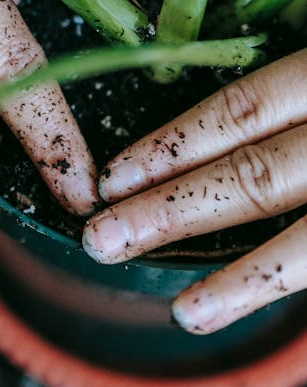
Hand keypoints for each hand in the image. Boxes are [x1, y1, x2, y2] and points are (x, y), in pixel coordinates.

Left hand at [82, 51, 306, 331]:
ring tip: (186, 313)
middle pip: (257, 176)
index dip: (174, 145)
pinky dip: (283, 284)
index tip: (112, 176)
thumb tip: (221, 82)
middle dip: (173, 211)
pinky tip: (247, 310)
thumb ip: (283, 72)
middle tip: (102, 240)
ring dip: (244, 280)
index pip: (243, 109)